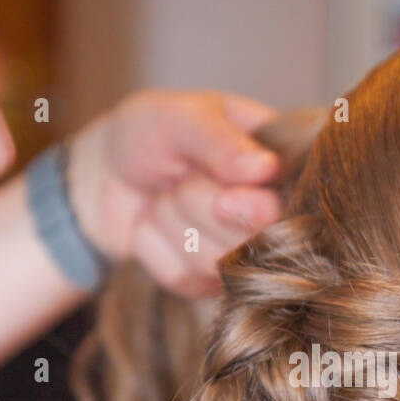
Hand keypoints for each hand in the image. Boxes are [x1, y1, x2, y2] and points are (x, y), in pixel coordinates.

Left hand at [66, 90, 283, 297]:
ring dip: (173, 223)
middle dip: (198, 203)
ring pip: (217, 261)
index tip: (225, 197)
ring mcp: (241, 252)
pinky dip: (155, 248)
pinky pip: (185, 278)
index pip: (293, 203)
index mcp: (280, 161)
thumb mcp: (180, 117)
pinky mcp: (208, 282)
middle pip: (254, 238)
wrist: (106, 172)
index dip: (256, 208)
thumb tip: (266, 169)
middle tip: (180, 175)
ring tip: (165, 194)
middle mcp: (271, 211)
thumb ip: (221, 140)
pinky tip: (153, 223)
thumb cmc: (151, 134)